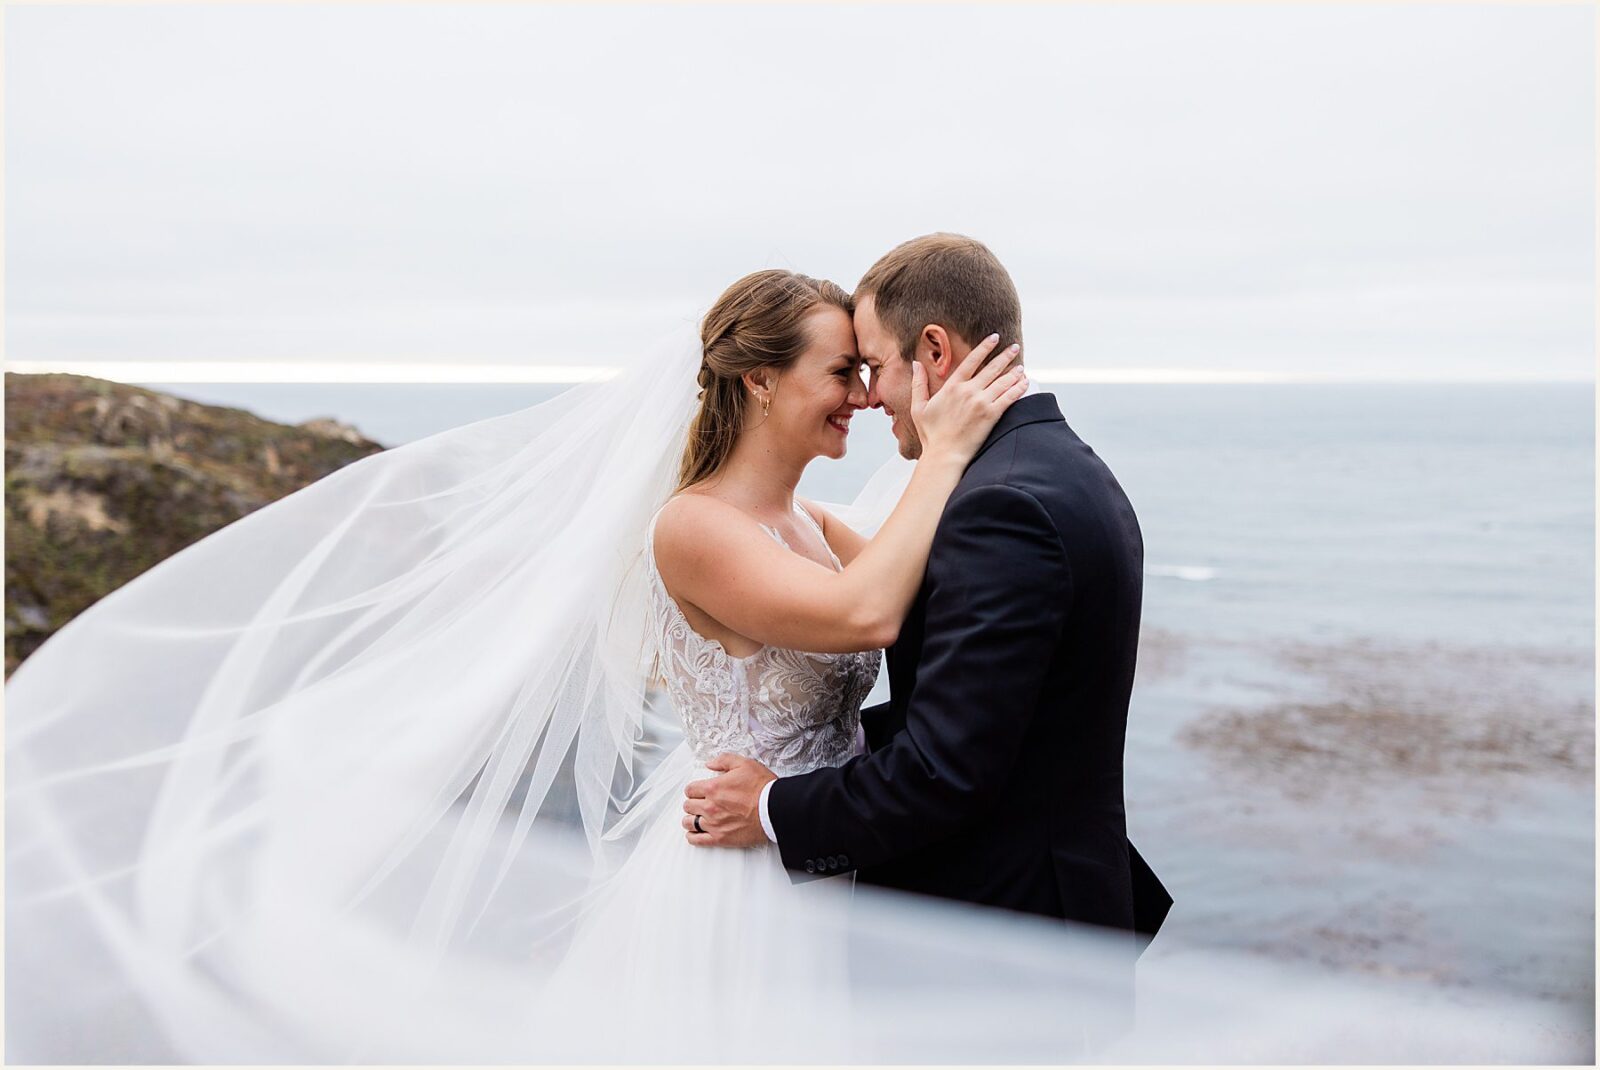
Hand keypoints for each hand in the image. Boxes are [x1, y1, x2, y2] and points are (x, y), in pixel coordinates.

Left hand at [683, 753, 776, 848]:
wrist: (775, 810)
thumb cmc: (763, 788)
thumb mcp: (745, 764)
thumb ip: (724, 761)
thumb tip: (710, 764)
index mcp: (713, 788)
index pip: (690, 789)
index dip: (694, 789)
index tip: (698, 791)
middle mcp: (710, 806)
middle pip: (688, 806)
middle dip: (693, 803)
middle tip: (700, 803)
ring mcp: (714, 824)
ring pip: (689, 823)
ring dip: (691, 819)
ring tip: (698, 817)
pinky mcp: (720, 838)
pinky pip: (697, 840)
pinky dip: (693, 836)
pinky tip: (695, 833)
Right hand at [910, 334, 1026, 464]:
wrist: (944, 455)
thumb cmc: (931, 434)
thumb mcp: (919, 407)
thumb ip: (918, 384)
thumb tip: (915, 364)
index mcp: (952, 387)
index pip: (971, 361)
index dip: (984, 347)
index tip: (994, 338)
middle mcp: (968, 391)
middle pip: (991, 368)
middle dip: (1004, 355)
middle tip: (1014, 347)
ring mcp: (981, 402)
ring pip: (1003, 381)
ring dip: (1014, 372)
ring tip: (1021, 367)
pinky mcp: (991, 415)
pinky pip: (1009, 397)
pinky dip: (1019, 388)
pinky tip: (1025, 383)